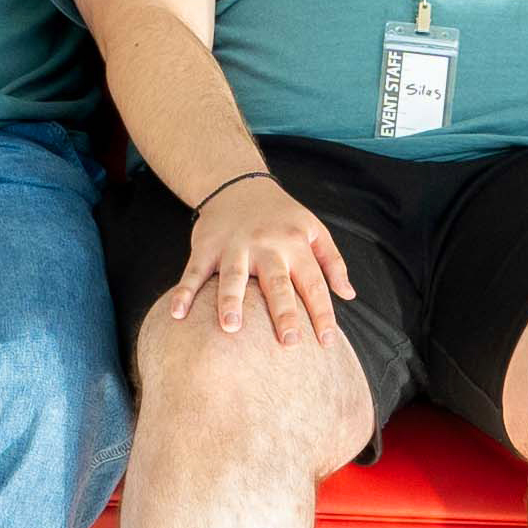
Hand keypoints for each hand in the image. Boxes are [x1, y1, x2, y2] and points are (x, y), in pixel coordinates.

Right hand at [153, 169, 353, 348]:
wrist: (239, 184)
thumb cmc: (282, 216)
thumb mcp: (314, 230)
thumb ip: (333, 262)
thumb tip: (349, 295)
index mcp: (295, 245)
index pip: (313, 284)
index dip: (321, 313)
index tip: (326, 342)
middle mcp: (266, 247)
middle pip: (276, 283)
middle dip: (283, 312)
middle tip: (289, 341)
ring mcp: (234, 247)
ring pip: (233, 277)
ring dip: (231, 301)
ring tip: (232, 328)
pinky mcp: (206, 247)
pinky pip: (193, 271)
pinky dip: (184, 292)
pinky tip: (177, 314)